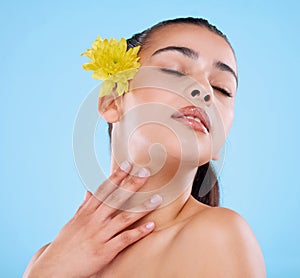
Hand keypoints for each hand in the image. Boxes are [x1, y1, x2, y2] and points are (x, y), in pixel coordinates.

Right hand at [25, 161, 161, 277]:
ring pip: (124, 217)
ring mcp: (100, 235)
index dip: (116, 176)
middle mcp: (94, 220)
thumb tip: (89, 192)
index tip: (128, 165)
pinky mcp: (105, 251)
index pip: (104, 190)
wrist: (53, 269)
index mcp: (87, 212)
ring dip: (142, 207)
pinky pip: (125, 239)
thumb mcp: (73, 222)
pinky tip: (151, 225)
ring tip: (157, 199)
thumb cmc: (65, 244)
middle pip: (116, 199)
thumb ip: (83, 207)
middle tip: (145, 172)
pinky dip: (138, 232)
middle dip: (132, 184)